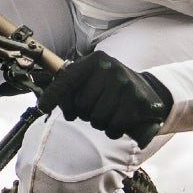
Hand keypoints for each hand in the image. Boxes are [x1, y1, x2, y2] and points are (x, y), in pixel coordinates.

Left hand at [46, 51, 172, 144]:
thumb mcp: (91, 79)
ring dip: (99, 123)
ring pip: (96, 120)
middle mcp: (110, 69)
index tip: (42, 107)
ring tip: (109, 113)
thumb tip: (43, 104)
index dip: (54, 95)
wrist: (150, 92)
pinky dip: (112, 130)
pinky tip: (119, 121)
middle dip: (85, 113)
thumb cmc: (111, 88)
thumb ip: (68, 87)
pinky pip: (112, 128)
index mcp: (95, 61)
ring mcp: (125, 85)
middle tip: (97, 107)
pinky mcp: (137, 103)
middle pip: (81, 105)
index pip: (67, 79)